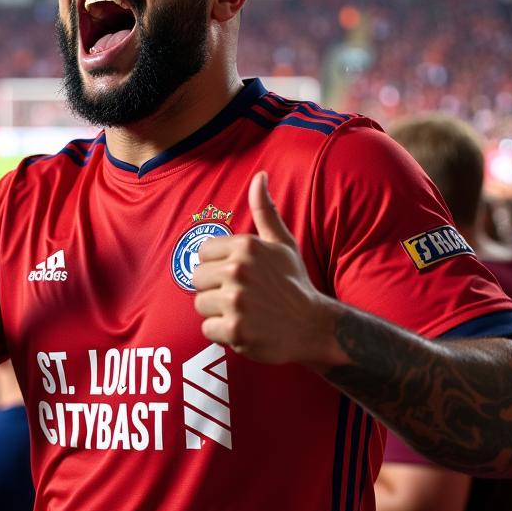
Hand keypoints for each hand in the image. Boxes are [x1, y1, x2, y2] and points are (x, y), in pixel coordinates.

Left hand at [192, 171, 331, 364]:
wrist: (313, 326)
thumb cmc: (293, 283)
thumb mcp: (282, 243)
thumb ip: (265, 210)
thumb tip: (259, 176)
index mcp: (246, 246)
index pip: (202, 253)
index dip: (217, 266)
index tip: (236, 276)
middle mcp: (239, 270)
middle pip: (197, 279)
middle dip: (214, 290)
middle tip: (241, 296)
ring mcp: (236, 301)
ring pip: (201, 305)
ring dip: (218, 312)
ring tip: (244, 312)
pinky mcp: (235, 330)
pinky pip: (208, 329)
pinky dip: (223, 334)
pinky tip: (245, 329)